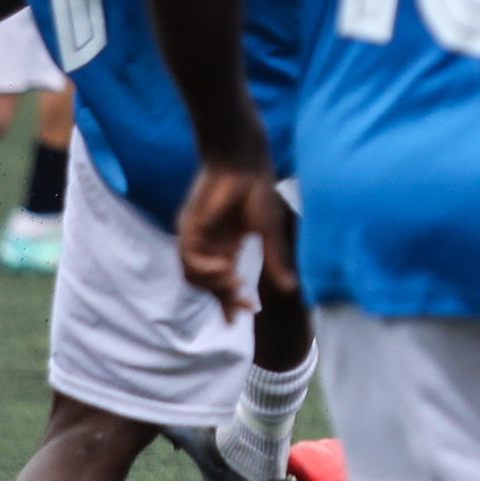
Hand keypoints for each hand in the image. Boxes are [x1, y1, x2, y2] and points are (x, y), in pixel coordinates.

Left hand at [177, 161, 293, 320]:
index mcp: (227, 247)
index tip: (242, 317)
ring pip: (194, 277)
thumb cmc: (258, 191)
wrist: (243, 163)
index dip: (230, 302)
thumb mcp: (270, 233)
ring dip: (215, 285)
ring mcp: (197, 237)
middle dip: (226, 299)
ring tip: (236, 280)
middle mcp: (209, 245)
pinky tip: (224, 266)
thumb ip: (276, 260)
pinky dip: (205, 269)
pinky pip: (188, 259)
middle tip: (245, 305)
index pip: (223, 282)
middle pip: (208, 285)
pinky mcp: (188, 228)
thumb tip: (291, 289)